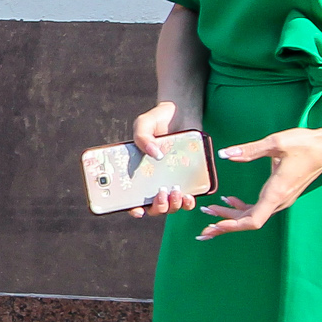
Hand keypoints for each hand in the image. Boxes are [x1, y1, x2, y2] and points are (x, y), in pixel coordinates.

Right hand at [126, 100, 205, 218]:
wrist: (181, 112)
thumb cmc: (158, 119)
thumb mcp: (144, 124)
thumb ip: (143, 137)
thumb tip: (155, 154)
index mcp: (138, 172)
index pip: (132, 197)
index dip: (133, 208)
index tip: (138, 210)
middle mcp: (154, 181)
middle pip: (153, 206)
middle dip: (157, 206)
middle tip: (161, 192)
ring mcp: (171, 181)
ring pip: (171, 206)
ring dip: (173, 205)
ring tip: (176, 192)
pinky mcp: (188, 179)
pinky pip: (187, 198)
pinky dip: (188, 202)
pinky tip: (189, 195)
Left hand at [197, 125, 321, 237]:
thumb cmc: (305, 144)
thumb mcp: (276, 143)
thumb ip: (249, 150)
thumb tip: (225, 154)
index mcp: (277, 192)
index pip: (253, 220)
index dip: (232, 226)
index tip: (214, 227)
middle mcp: (279, 200)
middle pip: (249, 221)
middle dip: (225, 224)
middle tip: (203, 227)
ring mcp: (281, 199)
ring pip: (253, 215)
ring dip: (231, 215)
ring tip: (209, 211)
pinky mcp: (281, 194)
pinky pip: (259, 207)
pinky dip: (242, 207)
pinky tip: (229, 199)